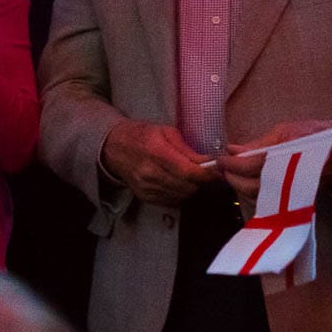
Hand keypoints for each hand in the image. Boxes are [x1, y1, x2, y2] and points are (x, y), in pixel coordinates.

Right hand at [99, 120, 214, 207]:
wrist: (113, 148)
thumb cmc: (141, 134)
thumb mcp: (165, 131)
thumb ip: (187, 148)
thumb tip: (210, 161)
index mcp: (156, 152)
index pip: (189, 171)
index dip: (208, 174)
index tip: (219, 170)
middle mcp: (150, 173)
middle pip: (188, 186)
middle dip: (202, 180)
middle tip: (207, 172)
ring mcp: (147, 187)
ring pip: (183, 195)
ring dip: (192, 187)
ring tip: (192, 176)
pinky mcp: (146, 197)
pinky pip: (173, 200)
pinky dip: (180, 192)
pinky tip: (178, 181)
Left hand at [220, 121, 331, 203]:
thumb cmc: (315, 135)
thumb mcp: (286, 131)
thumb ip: (258, 144)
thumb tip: (232, 149)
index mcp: (287, 157)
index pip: (251, 166)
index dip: (232, 164)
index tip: (220, 158)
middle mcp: (290, 178)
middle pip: (252, 187)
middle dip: (232, 179)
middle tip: (222, 168)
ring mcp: (294, 191)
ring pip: (259, 197)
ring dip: (240, 187)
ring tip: (231, 174)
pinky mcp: (296, 199)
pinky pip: (269, 200)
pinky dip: (253, 193)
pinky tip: (246, 182)